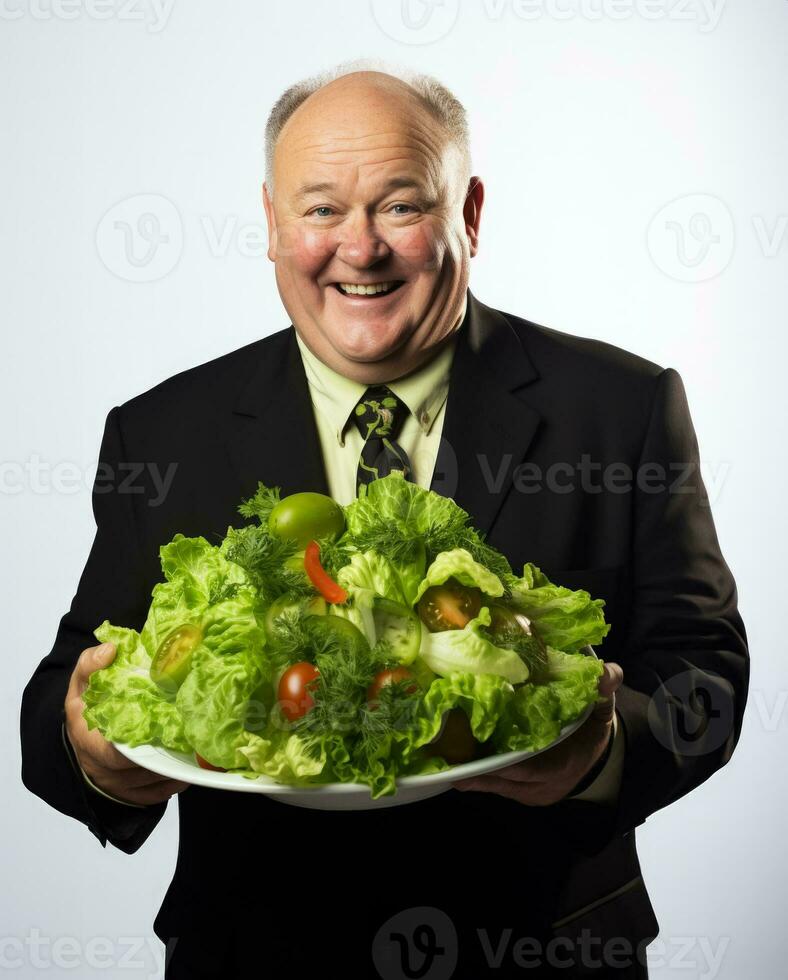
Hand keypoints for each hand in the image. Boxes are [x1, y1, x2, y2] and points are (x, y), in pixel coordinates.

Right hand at [64, 642, 190, 805]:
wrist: (82, 738)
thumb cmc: (86, 709)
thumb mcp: (81, 684)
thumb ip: (90, 666)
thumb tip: (111, 650)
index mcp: (90, 743)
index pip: (116, 755)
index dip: (142, 747)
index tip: (167, 730)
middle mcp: (104, 770)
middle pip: (143, 770)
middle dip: (169, 755)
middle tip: (195, 737)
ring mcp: (118, 786)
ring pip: (154, 782)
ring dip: (177, 768)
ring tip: (199, 748)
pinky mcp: (131, 795)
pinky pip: (158, 794)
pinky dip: (176, 781)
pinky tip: (190, 765)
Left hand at [452, 661, 622, 805]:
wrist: (597, 759)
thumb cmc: (592, 732)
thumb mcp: (602, 712)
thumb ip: (604, 692)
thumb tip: (607, 673)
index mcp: (563, 767)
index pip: (532, 770)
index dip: (506, 766)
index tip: (478, 760)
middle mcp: (543, 786)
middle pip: (505, 782)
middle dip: (477, 773)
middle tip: (447, 761)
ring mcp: (529, 792)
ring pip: (496, 786)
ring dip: (471, 775)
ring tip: (441, 761)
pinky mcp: (519, 792)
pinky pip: (494, 786)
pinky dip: (476, 775)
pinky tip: (453, 764)